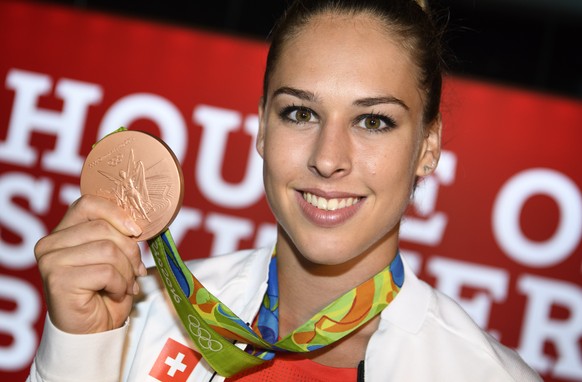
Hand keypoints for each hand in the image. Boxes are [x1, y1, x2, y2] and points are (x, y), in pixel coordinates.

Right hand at [34, 194, 146, 333]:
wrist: (94, 331)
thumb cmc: (105, 292)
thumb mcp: (115, 256)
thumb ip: (119, 235)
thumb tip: (137, 225)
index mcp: (63, 231)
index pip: (89, 203)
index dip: (117, 214)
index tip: (136, 232)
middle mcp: (50, 243)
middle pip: (103, 228)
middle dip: (129, 251)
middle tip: (135, 271)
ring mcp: (51, 261)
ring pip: (108, 249)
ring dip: (126, 271)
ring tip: (125, 285)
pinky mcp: (58, 280)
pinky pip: (105, 271)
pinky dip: (120, 284)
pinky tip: (116, 294)